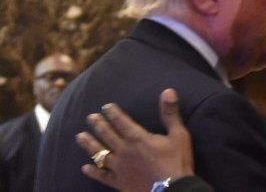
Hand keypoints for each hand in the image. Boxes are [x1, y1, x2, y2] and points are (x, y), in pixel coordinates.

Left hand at [75, 88, 193, 191]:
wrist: (172, 190)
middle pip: (107, 135)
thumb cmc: (177, 162)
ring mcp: (119, 168)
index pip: (121, 121)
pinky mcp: (119, 182)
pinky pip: (102, 176)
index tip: (105, 106)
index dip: (113, 113)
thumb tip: (168, 91)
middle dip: (98, 124)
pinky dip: (94, 171)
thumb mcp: (178, 135)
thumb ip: (170, 113)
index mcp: (137, 138)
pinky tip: (85, 168)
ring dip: (90, 144)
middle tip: (90, 117)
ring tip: (80, 136)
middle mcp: (124, 151)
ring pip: (100, 153)